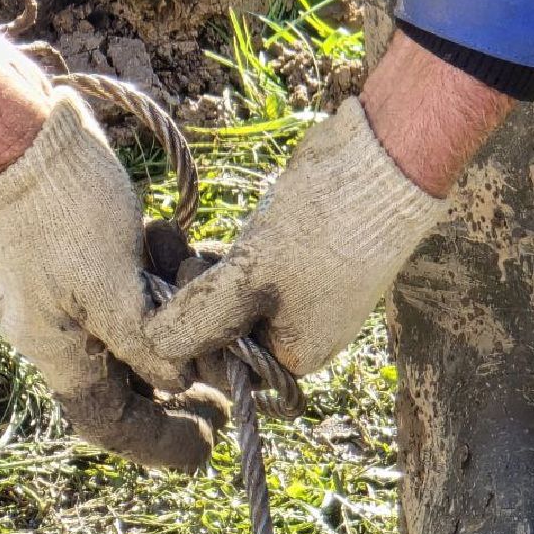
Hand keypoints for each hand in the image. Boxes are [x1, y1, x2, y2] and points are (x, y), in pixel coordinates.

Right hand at [0, 88, 226, 470]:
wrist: (28, 136)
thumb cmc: (69, 209)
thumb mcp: (118, 285)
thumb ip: (148, 345)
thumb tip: (178, 382)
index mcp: (52, 348)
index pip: (106, 422)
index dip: (158, 441)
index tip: (209, 442)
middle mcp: (48, 332)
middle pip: (119, 382)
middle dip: (174, 379)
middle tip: (222, 383)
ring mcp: (56, 297)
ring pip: (124, 336)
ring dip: (168, 320)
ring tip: (194, 282)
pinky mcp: (67, 263)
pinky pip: (119, 296)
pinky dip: (152, 285)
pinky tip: (169, 249)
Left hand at [144, 97, 447, 375]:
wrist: (381, 163)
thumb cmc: (322, 231)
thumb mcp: (250, 280)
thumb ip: (199, 319)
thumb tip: (153, 346)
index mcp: (294, 354)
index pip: (223, 370)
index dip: (187, 340)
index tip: (165, 295)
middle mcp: (293, 332)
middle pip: (218, 333)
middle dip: (180, 299)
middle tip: (152, 255)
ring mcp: (292, 294)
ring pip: (221, 298)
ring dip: (186, 271)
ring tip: (157, 233)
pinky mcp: (285, 258)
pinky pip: (235, 270)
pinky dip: (208, 256)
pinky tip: (178, 230)